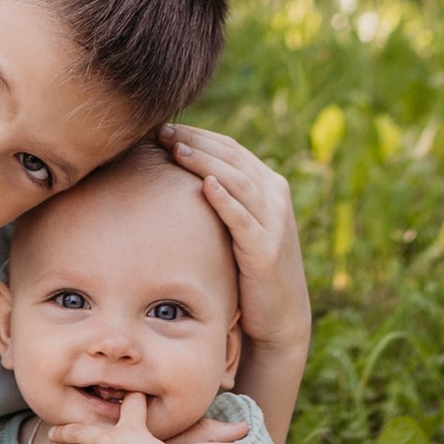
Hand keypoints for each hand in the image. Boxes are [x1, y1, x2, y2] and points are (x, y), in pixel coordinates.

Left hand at [165, 124, 311, 372]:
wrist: (281, 315)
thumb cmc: (250, 268)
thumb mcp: (241, 226)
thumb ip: (224, 199)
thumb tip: (180, 176)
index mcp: (269, 186)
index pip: (231, 149)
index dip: (198, 135)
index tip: (164, 128)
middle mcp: (275, 198)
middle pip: (232, 158)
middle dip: (196, 142)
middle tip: (162, 131)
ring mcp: (274, 223)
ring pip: (238, 182)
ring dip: (206, 163)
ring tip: (176, 150)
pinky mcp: (266, 250)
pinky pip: (244, 220)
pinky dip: (225, 200)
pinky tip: (205, 186)